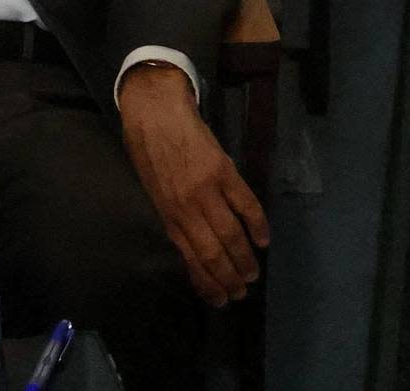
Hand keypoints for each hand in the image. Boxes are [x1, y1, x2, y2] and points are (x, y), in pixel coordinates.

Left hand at [118, 64, 268, 307]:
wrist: (154, 109)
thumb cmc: (146, 148)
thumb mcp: (150, 189)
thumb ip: (168, 217)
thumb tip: (186, 248)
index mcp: (167, 214)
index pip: (191, 260)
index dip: (208, 283)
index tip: (220, 299)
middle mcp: (187, 207)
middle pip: (214, 253)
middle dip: (230, 278)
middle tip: (242, 292)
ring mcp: (206, 189)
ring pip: (232, 234)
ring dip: (246, 258)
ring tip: (254, 273)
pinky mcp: (223, 170)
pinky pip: (246, 203)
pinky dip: (257, 224)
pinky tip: (263, 240)